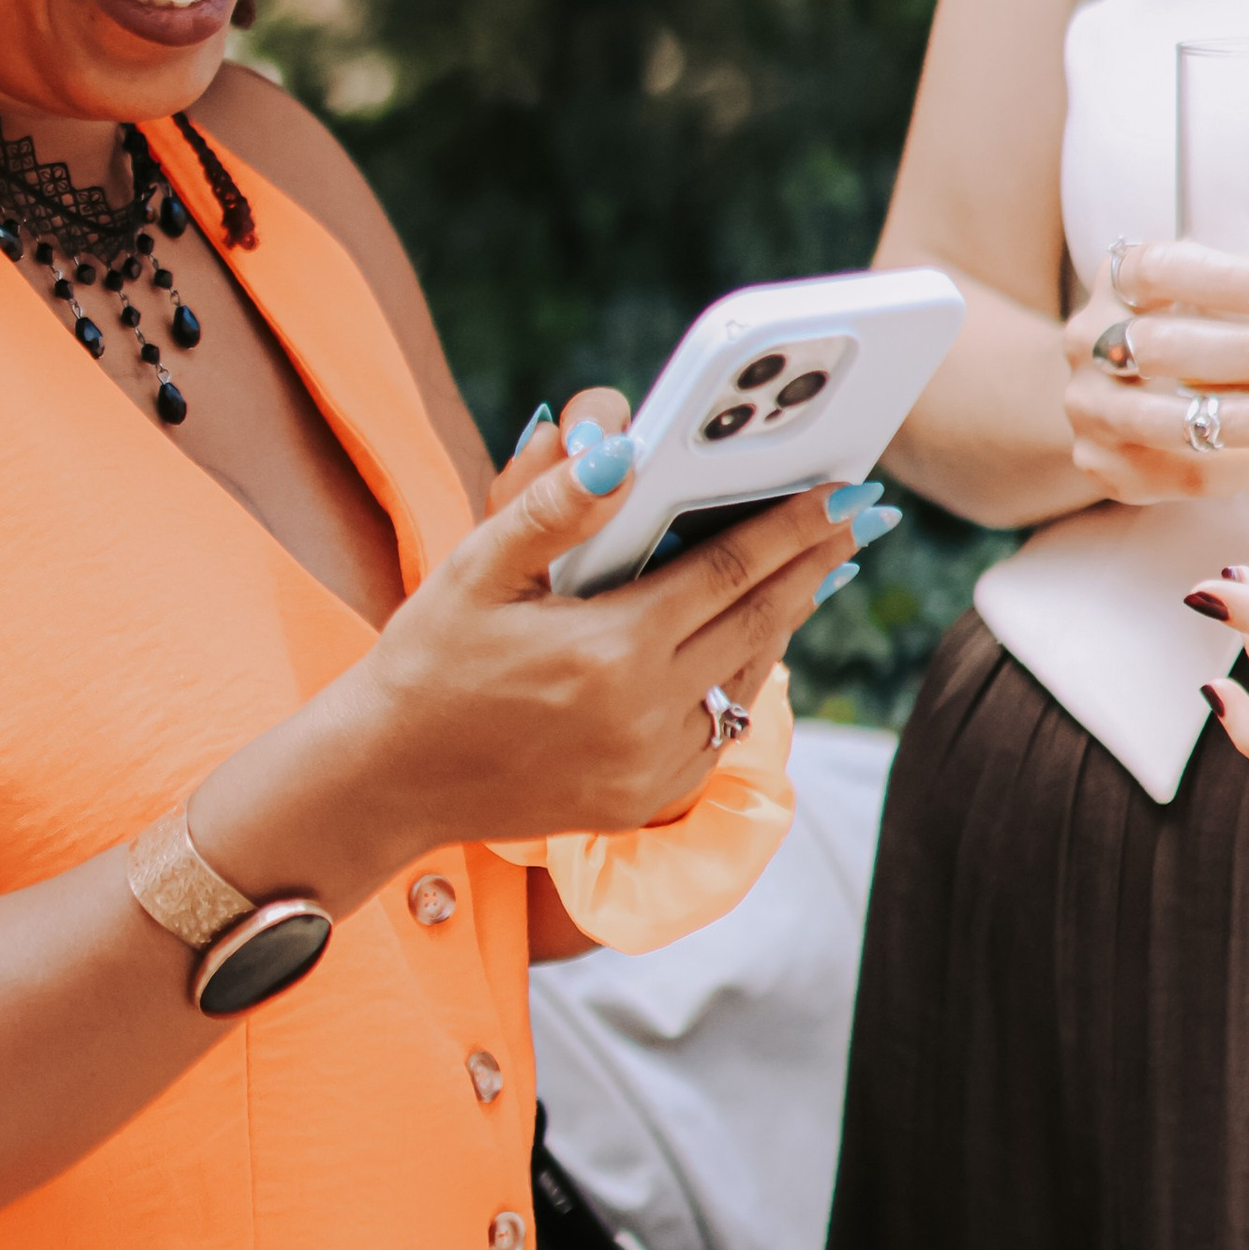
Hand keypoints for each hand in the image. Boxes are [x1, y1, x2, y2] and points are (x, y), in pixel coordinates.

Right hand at [331, 392, 862, 857]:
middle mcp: (644, 715)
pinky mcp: (643, 800)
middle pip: (758, 622)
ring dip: (784, 621)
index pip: (729, 570)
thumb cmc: (426, 661)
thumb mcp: (475, 569)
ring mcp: (649, 766)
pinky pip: (715, 729)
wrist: (387, 780)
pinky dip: (739, 679)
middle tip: (861, 521)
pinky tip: (749, 643)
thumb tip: (617, 449)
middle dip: (813, 566)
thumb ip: (550, 507)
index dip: (793, 526)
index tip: (842, 491)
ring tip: (817, 571)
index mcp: (610, 650)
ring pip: (745, 679)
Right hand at [1063, 237, 1248, 508]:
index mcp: (1126, 277)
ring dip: (1244, 421)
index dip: (1230, 280)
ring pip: (1161, 421)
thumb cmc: (1208, 327)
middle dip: (1247, 354)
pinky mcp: (1106, 465)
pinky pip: (1178, 475)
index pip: (1169, 268)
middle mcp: (1093, 339)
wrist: (1118, 387)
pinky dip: (1245, 471)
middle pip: (1164, 347)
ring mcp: (1092, 407)